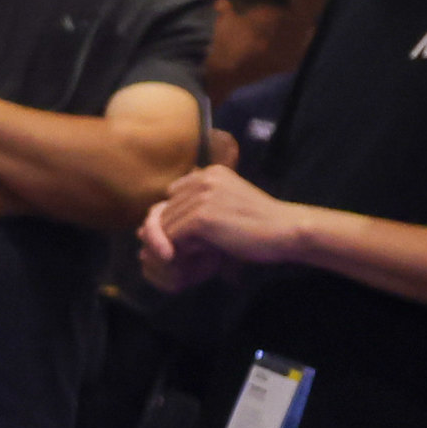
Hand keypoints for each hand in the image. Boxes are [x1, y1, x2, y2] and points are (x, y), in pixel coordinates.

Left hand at [150, 162, 298, 269]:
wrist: (285, 230)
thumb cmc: (258, 224)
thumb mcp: (224, 206)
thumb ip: (191, 209)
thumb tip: (141, 227)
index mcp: (210, 172)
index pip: (172, 197)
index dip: (179, 220)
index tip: (198, 236)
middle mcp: (203, 178)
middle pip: (164, 212)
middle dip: (174, 235)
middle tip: (197, 249)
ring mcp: (201, 196)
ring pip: (165, 226)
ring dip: (176, 245)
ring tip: (199, 254)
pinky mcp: (201, 217)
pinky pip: (171, 238)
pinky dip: (180, 251)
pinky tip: (200, 256)